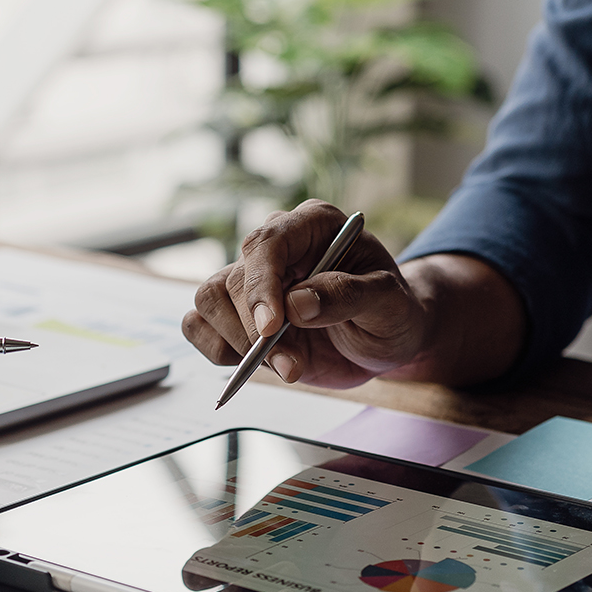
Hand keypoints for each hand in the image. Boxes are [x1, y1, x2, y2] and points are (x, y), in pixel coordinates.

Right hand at [183, 201, 430, 388]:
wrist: (387, 338)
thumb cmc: (392, 311)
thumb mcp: (389, 303)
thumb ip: (348, 296)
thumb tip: (297, 303)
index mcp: (313, 224)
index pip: (267, 243)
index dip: (261, 285)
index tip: (271, 326)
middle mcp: (276, 246)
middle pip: (233, 280)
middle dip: (257, 333)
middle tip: (293, 366)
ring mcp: (253, 279)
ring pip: (208, 301)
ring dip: (239, 345)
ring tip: (289, 366)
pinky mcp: (237, 313)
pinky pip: (200, 326)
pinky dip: (221, 352)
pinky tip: (261, 364)